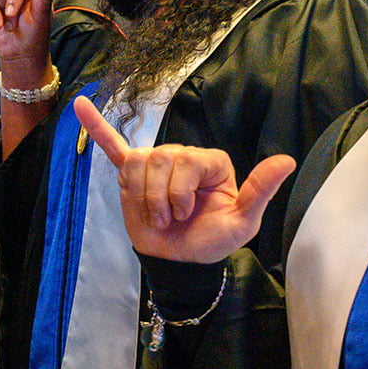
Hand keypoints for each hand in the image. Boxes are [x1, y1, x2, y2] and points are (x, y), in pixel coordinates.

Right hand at [74, 97, 295, 263]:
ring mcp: (155, 163)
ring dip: (141, 198)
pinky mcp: (132, 174)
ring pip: (137, 165)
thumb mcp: (242, 222)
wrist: (180, 262)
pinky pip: (114, 146)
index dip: (179, 192)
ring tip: (154, 217)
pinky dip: (97, 126)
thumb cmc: (212, 241)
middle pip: (159, 162)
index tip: (185, 215)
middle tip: (168, 220)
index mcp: (210, 162)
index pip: (185, 161)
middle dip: (159, 199)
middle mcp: (182, 156)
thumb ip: (260, 190)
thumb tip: (287, 160)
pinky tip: (80, 106)